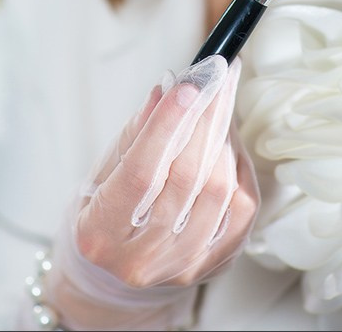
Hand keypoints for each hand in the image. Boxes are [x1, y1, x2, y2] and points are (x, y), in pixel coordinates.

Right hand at [76, 56, 257, 286]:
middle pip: (187, 179)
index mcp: (99, 233)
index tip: (188, 85)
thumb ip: (138, 130)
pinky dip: (238, 165)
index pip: (140, 173)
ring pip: (219, 190)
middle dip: (206, 118)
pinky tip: (226, 140)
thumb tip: (170, 88)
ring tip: (218, 102)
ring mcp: (182, 266)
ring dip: (223, 137)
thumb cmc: (108, 203)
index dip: (167, 125)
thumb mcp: (106, 165)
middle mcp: (141, 258)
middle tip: (217, 76)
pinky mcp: (214, 263)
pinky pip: (241, 205)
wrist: (116, 262)